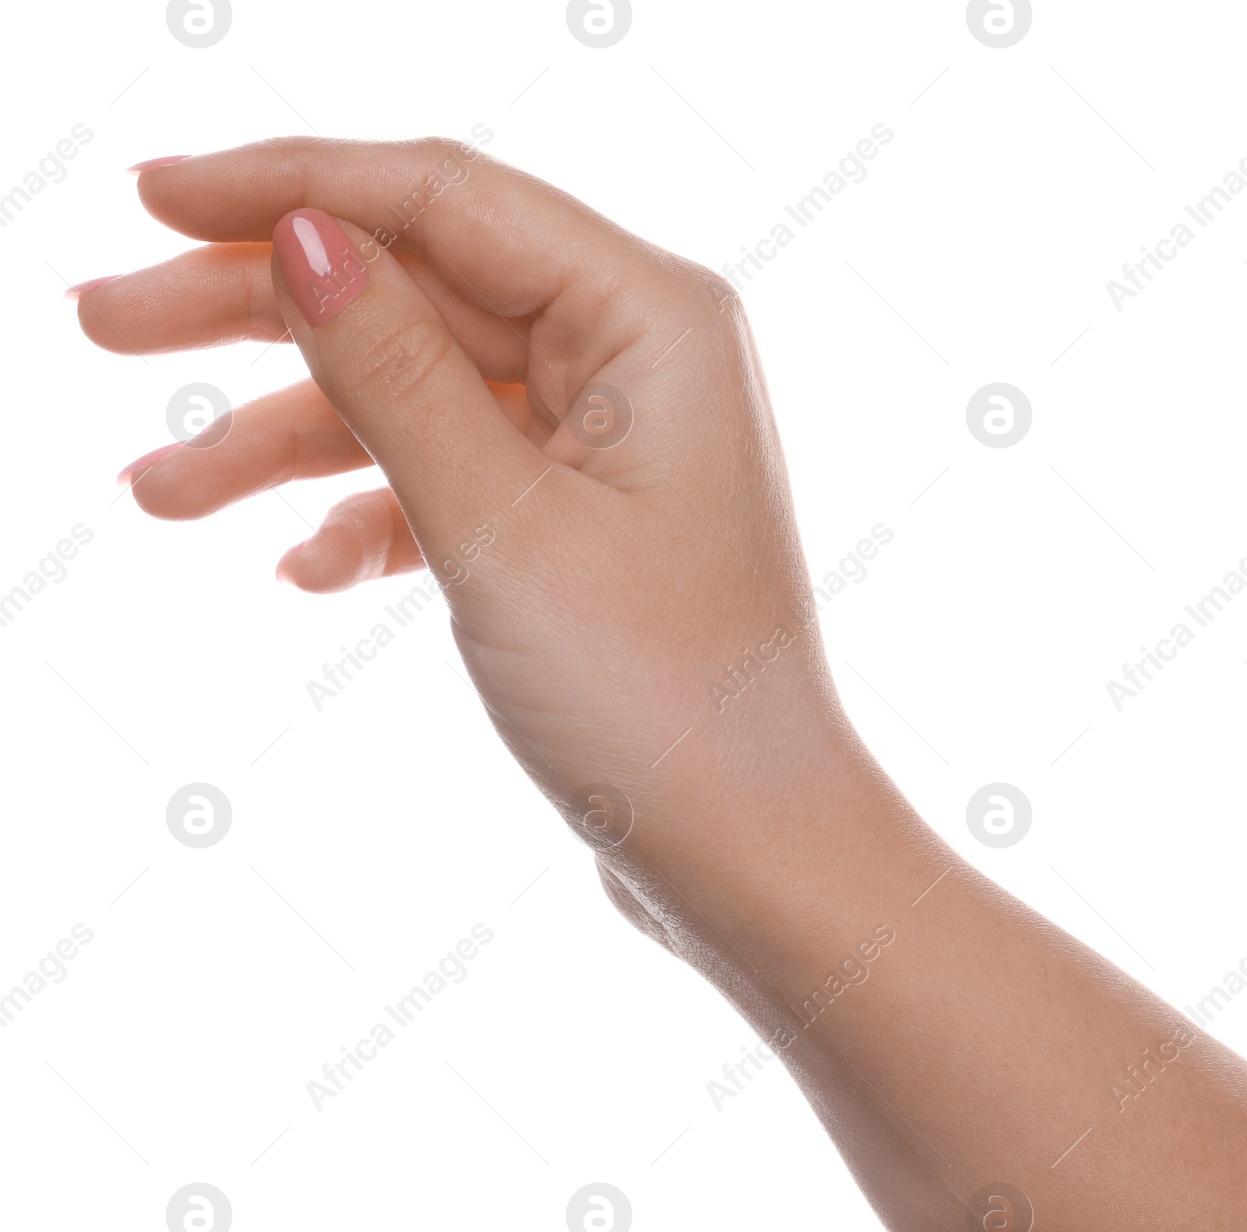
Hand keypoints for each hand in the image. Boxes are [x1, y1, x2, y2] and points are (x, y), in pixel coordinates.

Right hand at [82, 138, 847, 897]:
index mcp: (651, 318)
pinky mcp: (585, 520)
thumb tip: (301, 235)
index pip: (443, 199)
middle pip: (418, 290)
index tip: (150, 200)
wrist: (748, 852)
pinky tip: (301, 569)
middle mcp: (639, 358)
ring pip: (421, 394)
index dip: (288, 185)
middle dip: (259, 315)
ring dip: (287, 438)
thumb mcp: (500, 528)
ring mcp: (611, 442)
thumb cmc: (659, 701)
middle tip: (105, 328)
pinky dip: (370, 512)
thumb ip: (393, 372)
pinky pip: (453, 479)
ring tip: (157, 494)